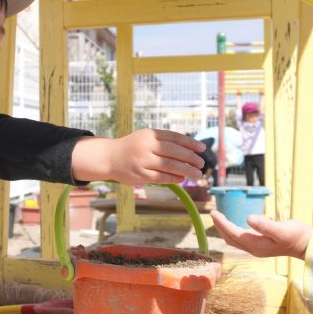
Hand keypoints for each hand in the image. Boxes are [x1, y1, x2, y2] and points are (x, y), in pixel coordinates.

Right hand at [71, 130, 204, 184]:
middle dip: (191, 158)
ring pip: (170, 165)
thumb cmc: (133, 148)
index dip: (190, 142)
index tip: (202, 148)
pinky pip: (161, 177)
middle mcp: (146, 146)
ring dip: (186, 170)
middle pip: (174, 151)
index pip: (174, 137)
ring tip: (197, 174)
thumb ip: (164, 142)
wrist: (110, 157)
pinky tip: (182, 179)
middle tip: (201, 163)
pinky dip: (174, 178)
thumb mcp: (146, 138)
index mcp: (150, 134)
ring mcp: (143, 161)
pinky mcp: (140, 175)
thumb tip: (189, 150)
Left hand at [210, 210, 311, 260]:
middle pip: (230, 238)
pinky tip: (233, 224)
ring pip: (234, 240)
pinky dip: (233, 231)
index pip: (233, 233)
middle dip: (220, 226)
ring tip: (219, 217)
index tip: (213, 212)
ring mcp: (257, 248)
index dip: (222, 223)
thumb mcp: (281, 229)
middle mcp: (254, 248)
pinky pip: (241, 239)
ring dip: (225, 229)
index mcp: (256, 245)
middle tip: (213, 213)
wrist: (307, 245)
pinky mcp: (261, 245)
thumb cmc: (296, 236)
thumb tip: (248, 218)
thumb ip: (265, 225)